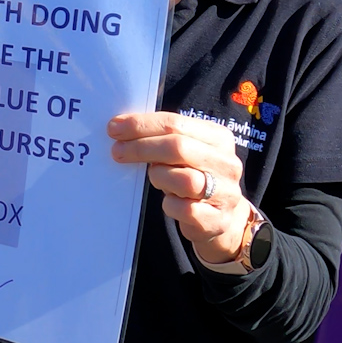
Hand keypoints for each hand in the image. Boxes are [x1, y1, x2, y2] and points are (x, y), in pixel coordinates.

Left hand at [108, 111, 250, 263]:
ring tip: (154, 178)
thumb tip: (121, 128)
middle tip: (118, 151)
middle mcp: (226, 163)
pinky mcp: (217, 219)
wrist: (221, 216)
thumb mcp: (187, 152)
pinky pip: (185, 210)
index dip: (141, 124)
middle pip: (179, 148)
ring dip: (159, 177)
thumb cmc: (195, 176)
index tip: (115, 128)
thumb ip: (163, 137)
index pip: (176, 123)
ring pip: (184, 180)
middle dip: (141, 147)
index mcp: (219, 138)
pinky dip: (169, 205)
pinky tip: (168, 201)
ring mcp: (225, 192)